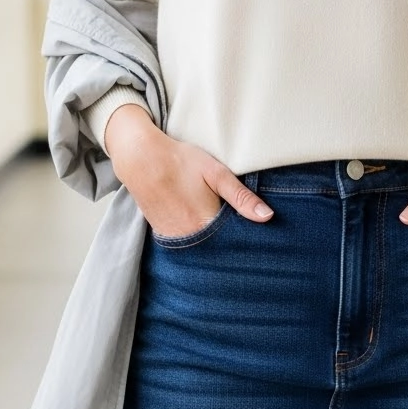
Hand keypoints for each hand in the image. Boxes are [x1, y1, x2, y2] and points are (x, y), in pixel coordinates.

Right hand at [104, 104, 273, 233]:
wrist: (140, 158)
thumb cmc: (180, 161)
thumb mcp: (216, 173)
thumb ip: (241, 197)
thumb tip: (267, 217)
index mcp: (206, 223)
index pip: (235, 243)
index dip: (247, 241)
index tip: (258, 239)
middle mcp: (189, 237)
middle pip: (219, 249)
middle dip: (231, 245)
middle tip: (239, 234)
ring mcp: (174, 238)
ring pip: (202, 250)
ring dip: (213, 244)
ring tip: (221, 231)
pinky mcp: (163, 235)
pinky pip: (186, 246)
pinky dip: (197, 241)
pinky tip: (201, 228)